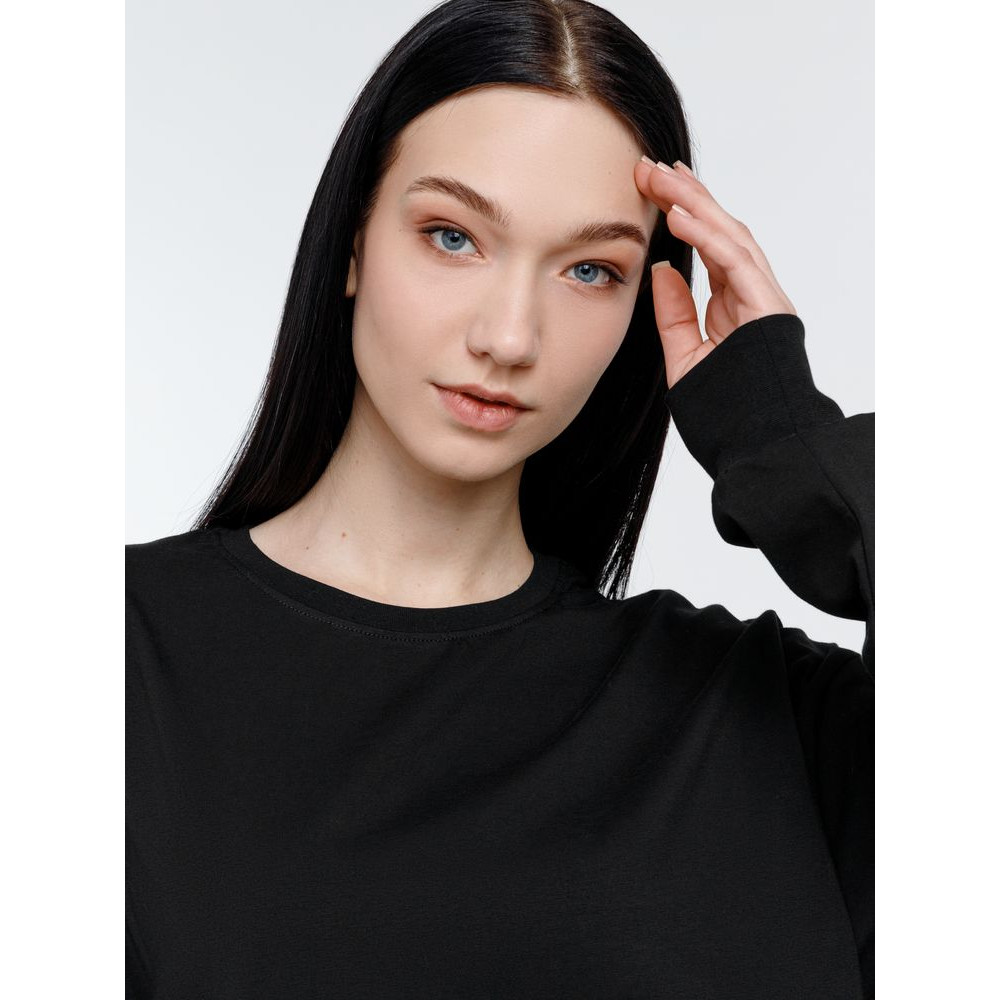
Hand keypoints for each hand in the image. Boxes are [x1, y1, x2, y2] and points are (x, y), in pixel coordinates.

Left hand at [633, 158, 796, 390]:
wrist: (761, 445)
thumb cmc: (727, 410)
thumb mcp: (686, 356)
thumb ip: (675, 314)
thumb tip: (660, 269)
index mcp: (736, 303)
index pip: (708, 246)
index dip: (682, 214)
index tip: (653, 189)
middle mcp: (754, 293)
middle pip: (720, 230)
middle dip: (685, 195)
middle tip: (650, 167)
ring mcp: (765, 298)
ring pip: (730, 235)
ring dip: (693, 203)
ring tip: (659, 177)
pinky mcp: (768, 307)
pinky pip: (736, 261)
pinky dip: (706, 236)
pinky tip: (679, 215)